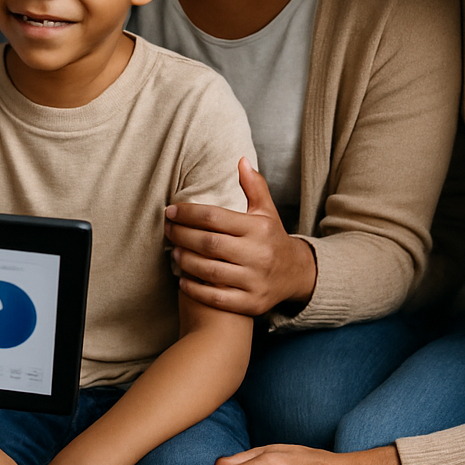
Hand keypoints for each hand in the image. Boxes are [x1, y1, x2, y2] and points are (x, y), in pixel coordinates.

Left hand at [165, 159, 316, 316]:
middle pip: (209, 244)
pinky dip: (196, 290)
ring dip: (186, 261)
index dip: (188, 213)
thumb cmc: (272, 238)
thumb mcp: (267, 211)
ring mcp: (255, 281)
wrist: (296, 275)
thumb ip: (254, 186)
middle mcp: (259, 254)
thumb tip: (241, 160)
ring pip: (210, 271)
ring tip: (173, 252)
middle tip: (167, 230)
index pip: (215, 217)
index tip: (170, 211)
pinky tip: (182, 280)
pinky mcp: (252, 304)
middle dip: (182, 235)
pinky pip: (217, 298)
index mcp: (259, 228)